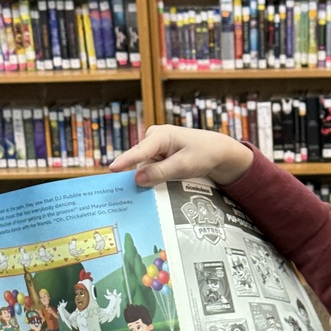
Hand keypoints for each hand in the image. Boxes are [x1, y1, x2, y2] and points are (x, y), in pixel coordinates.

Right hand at [109, 124, 253, 187]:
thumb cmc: (204, 154)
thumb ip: (160, 172)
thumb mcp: (184, 165)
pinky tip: (155, 190)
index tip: (111, 169)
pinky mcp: (159, 159)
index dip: (125, 161)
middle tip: (128, 195)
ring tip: (150, 194)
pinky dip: (153, 181)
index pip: (139, 151)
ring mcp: (155, 149)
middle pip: (139, 162)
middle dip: (138, 176)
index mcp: (160, 135)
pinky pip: (150, 171)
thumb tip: (137, 179)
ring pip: (145, 169)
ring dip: (148, 181)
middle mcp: (154, 140)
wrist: (219, 153)